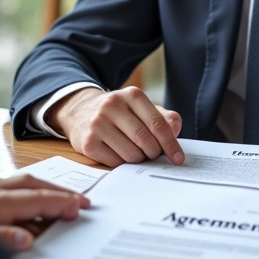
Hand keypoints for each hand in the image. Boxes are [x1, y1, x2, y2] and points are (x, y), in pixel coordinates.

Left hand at [0, 173, 89, 251]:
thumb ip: (1, 240)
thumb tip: (27, 240)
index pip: (38, 199)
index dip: (60, 202)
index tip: (79, 208)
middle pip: (32, 183)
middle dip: (59, 191)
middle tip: (80, 201)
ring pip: (19, 182)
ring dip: (43, 189)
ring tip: (60, 199)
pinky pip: (8, 187)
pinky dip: (25, 191)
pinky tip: (27, 203)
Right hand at [49, 86, 184, 167]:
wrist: (80, 110)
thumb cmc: (119, 113)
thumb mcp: (140, 108)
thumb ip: (163, 118)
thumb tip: (175, 130)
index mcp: (132, 95)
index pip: (157, 124)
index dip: (171, 144)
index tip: (178, 158)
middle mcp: (112, 105)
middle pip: (145, 140)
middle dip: (154, 153)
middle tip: (154, 155)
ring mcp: (98, 123)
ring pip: (131, 154)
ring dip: (139, 159)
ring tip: (136, 152)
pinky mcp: (88, 142)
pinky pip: (115, 162)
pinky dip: (123, 163)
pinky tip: (119, 153)